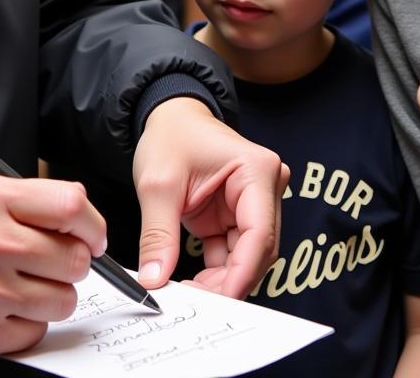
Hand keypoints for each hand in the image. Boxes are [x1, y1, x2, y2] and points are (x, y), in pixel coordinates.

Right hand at [0, 175, 105, 361]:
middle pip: (75, 258)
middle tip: (52, 263)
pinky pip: (37, 331)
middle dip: (73, 263)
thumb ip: (29, 202)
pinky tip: (4, 309)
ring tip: (25, 286)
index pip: (71, 207)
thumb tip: (83, 221)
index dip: (93, 225)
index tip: (93, 237)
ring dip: (53, 296)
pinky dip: (28, 324)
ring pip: (64, 300)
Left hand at [132, 98, 287, 298]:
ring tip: (186, 294)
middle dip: (228, 282)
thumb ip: (158, 235)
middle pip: (257, 250)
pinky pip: (233, 252)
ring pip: (247, 256)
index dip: (240, 274)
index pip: (258, 234)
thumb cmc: (171, 135)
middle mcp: (265, 186)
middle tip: (193, 304)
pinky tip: (193, 284)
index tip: (215, 303)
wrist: (169, 116)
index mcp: (256, 170)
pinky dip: (215, 271)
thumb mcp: (157, 184)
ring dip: (221, 280)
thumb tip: (154, 280)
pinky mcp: (238, 214)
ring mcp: (254, 202)